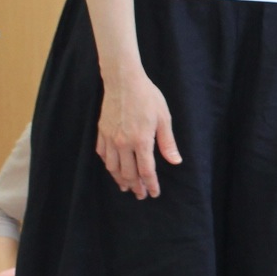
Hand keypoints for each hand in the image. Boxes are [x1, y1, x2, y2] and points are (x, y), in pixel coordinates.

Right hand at [96, 68, 178, 198]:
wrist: (123, 80)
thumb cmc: (147, 97)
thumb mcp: (163, 118)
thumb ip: (168, 143)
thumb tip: (175, 161)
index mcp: (141, 141)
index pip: (146, 171)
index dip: (151, 185)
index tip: (154, 194)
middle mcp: (123, 143)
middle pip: (128, 173)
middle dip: (136, 187)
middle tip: (141, 195)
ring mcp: (110, 138)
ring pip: (112, 167)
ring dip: (120, 180)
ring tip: (126, 187)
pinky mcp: (101, 132)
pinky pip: (102, 154)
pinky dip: (108, 164)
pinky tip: (113, 168)